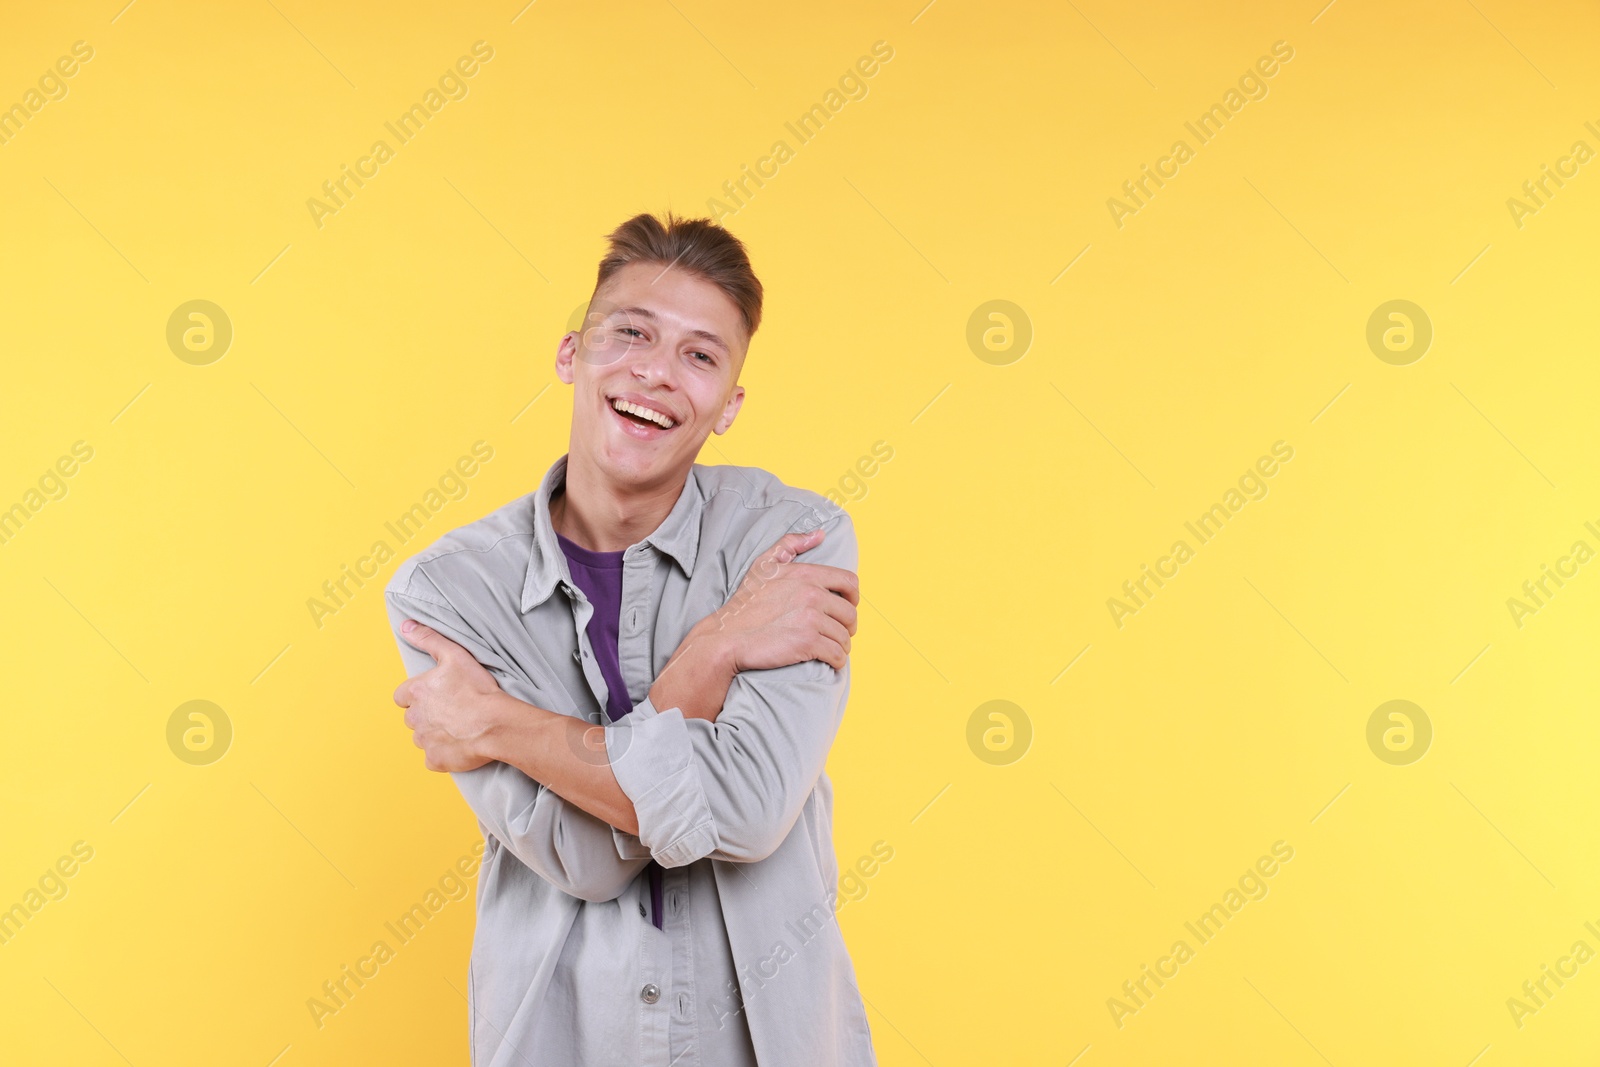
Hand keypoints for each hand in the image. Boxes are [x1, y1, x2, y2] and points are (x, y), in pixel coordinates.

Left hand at [392, 619, 506, 771]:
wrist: (496, 724)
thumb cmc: (478, 690)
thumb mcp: (455, 655)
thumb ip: (428, 639)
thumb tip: (405, 625)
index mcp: (416, 692)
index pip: (401, 696)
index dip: (417, 695)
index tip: (435, 695)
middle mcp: (415, 718)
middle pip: (412, 718)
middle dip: (426, 715)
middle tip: (451, 710)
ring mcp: (424, 741)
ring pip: (422, 737)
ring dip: (434, 733)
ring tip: (458, 727)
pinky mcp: (435, 760)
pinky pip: (433, 757)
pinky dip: (443, 753)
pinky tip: (459, 744)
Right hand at [650, 527, 858, 721]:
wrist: (726, 637)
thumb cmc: (744, 604)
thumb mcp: (763, 565)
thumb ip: (790, 545)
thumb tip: (819, 534)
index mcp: (806, 575)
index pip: (849, 582)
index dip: (853, 598)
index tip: (847, 607)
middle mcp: (811, 595)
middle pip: (850, 613)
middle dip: (848, 626)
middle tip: (839, 633)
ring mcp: (810, 619)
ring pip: (844, 636)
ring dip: (841, 645)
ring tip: (832, 649)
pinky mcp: (807, 643)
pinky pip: (837, 654)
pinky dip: (837, 661)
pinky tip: (829, 662)